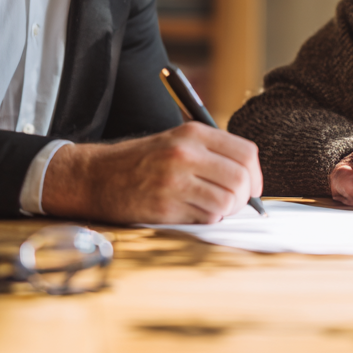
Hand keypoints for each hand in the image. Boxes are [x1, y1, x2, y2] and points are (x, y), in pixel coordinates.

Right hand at [41, 121, 262, 223]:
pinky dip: (206, 219)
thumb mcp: (177, 141)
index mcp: (194, 133)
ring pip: (227, 202)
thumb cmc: (142, 161)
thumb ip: (212, 153)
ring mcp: (175, 180)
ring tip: (208, 206)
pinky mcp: (165, 206)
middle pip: (241, 179)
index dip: (255, 176)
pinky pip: (206, 217)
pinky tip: (190, 212)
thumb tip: (250, 178)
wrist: (97, 176)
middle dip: (244, 197)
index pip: (246, 153)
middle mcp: (186, 153)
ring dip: (224, 210)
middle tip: (233, 202)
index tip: (252, 188)